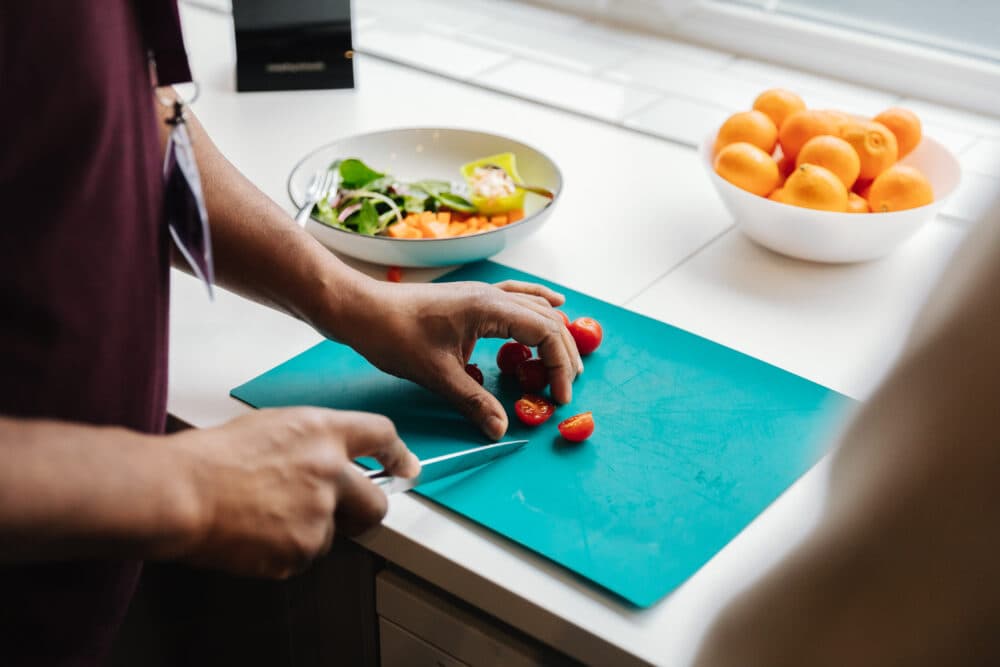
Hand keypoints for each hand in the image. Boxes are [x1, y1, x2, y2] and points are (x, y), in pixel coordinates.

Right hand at [170, 407, 418, 578]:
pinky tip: (255, 533)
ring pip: (334, 534)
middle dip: (367, 511)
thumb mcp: (271, 426)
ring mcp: (318, 514)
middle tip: (346, 515)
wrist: (181, 492)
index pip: (381, 435)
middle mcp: (330, 471)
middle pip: (378, 502)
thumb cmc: (211, 458)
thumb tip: (329, 458)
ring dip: (310, 531)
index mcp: (322, 432)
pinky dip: (284, 551)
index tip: (405, 467)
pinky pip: (304, 556)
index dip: (397, 454)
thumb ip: (312, 441)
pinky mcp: (301, 550)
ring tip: (266, 516)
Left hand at [338, 280, 583, 439]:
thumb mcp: (437, 375)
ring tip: (566, 360)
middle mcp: (491, 295)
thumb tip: (500, 429)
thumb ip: (474, 402)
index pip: (545, 332)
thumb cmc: (394, 335)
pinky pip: (518, 297)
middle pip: (547, 318)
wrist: (362, 310)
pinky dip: (538, 306)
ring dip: (554, 332)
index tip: (558, 396)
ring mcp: (482, 294)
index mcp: (489, 308)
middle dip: (564, 353)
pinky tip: (553, 304)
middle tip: (566, 387)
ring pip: (535, 307)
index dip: (560, 365)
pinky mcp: (471, 299)